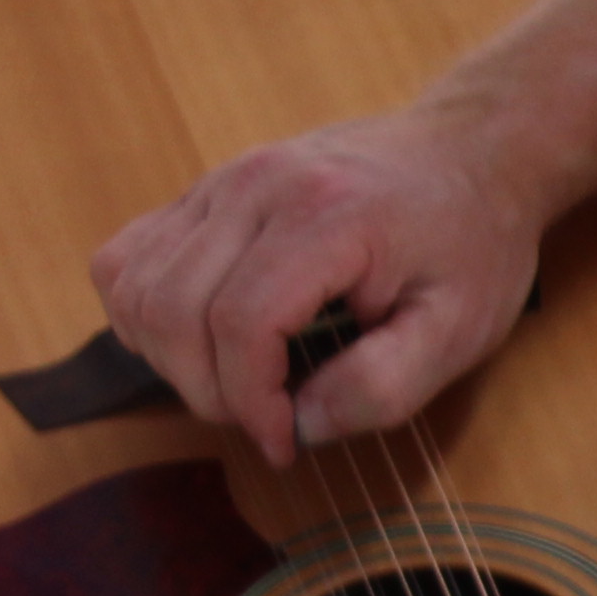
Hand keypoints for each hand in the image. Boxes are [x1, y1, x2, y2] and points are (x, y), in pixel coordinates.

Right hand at [89, 105, 545, 467]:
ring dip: (170, 359)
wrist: (469, 152)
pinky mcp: (204, 190)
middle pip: (174, 308)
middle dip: (208, 390)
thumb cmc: (470, 241)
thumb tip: (302, 424)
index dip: (249, 402)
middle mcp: (258, 184)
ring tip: (238, 387)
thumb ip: (383, 386)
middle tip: (267, 421)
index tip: (285, 442)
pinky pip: (126, 259)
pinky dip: (145, 316)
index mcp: (326, 215)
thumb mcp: (459, 329)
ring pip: (135, 285)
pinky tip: (201, 345)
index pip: (239, 322)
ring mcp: (221, 180)